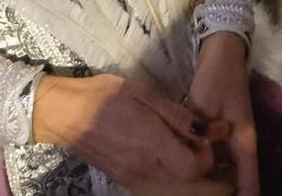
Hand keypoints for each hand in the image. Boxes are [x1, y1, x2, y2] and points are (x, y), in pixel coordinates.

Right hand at [33, 73, 229, 193]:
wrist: (66, 114)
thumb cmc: (107, 97)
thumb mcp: (147, 96)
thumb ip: (181, 117)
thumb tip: (214, 130)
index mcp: (152, 146)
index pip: (194, 168)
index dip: (208, 157)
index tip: (207, 138)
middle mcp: (145, 171)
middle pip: (189, 189)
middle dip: (209, 179)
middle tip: (215, 161)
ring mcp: (134, 180)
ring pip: (174, 193)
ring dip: (193, 184)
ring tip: (199, 163)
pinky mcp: (126, 182)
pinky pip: (158, 190)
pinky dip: (174, 184)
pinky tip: (177, 168)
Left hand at [183, 35, 257, 195]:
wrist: (223, 52)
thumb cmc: (217, 79)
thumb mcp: (203, 108)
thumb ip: (197, 136)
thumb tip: (189, 160)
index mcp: (244, 142)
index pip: (248, 183)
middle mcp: (242, 144)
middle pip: (239, 181)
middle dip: (225, 193)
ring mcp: (234, 138)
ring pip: (228, 171)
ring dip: (216, 183)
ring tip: (196, 189)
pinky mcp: (224, 132)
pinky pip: (219, 159)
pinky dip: (210, 169)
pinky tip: (193, 171)